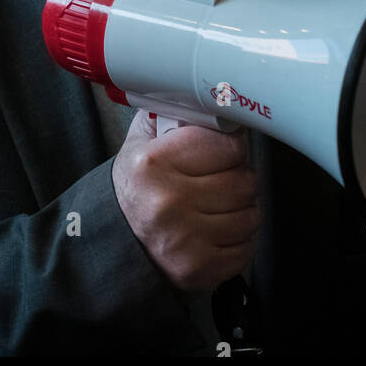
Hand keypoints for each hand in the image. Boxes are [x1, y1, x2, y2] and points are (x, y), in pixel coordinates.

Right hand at [112, 109, 260, 293]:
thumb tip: (212, 97)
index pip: (228, 146)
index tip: (226, 150)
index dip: (231, 147)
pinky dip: (239, 239)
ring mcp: (186, 239)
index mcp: (153, 163)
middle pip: (244, 181)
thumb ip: (172, 115)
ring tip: (220, 205)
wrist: (115, 242)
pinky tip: (219, 230)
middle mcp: (169, 201)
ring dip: (242, 209)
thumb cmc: (134, 189)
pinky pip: (246, 248)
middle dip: (239, 177)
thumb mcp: (140, 144)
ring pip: (250, 215)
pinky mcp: (199, 269)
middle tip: (222, 178)